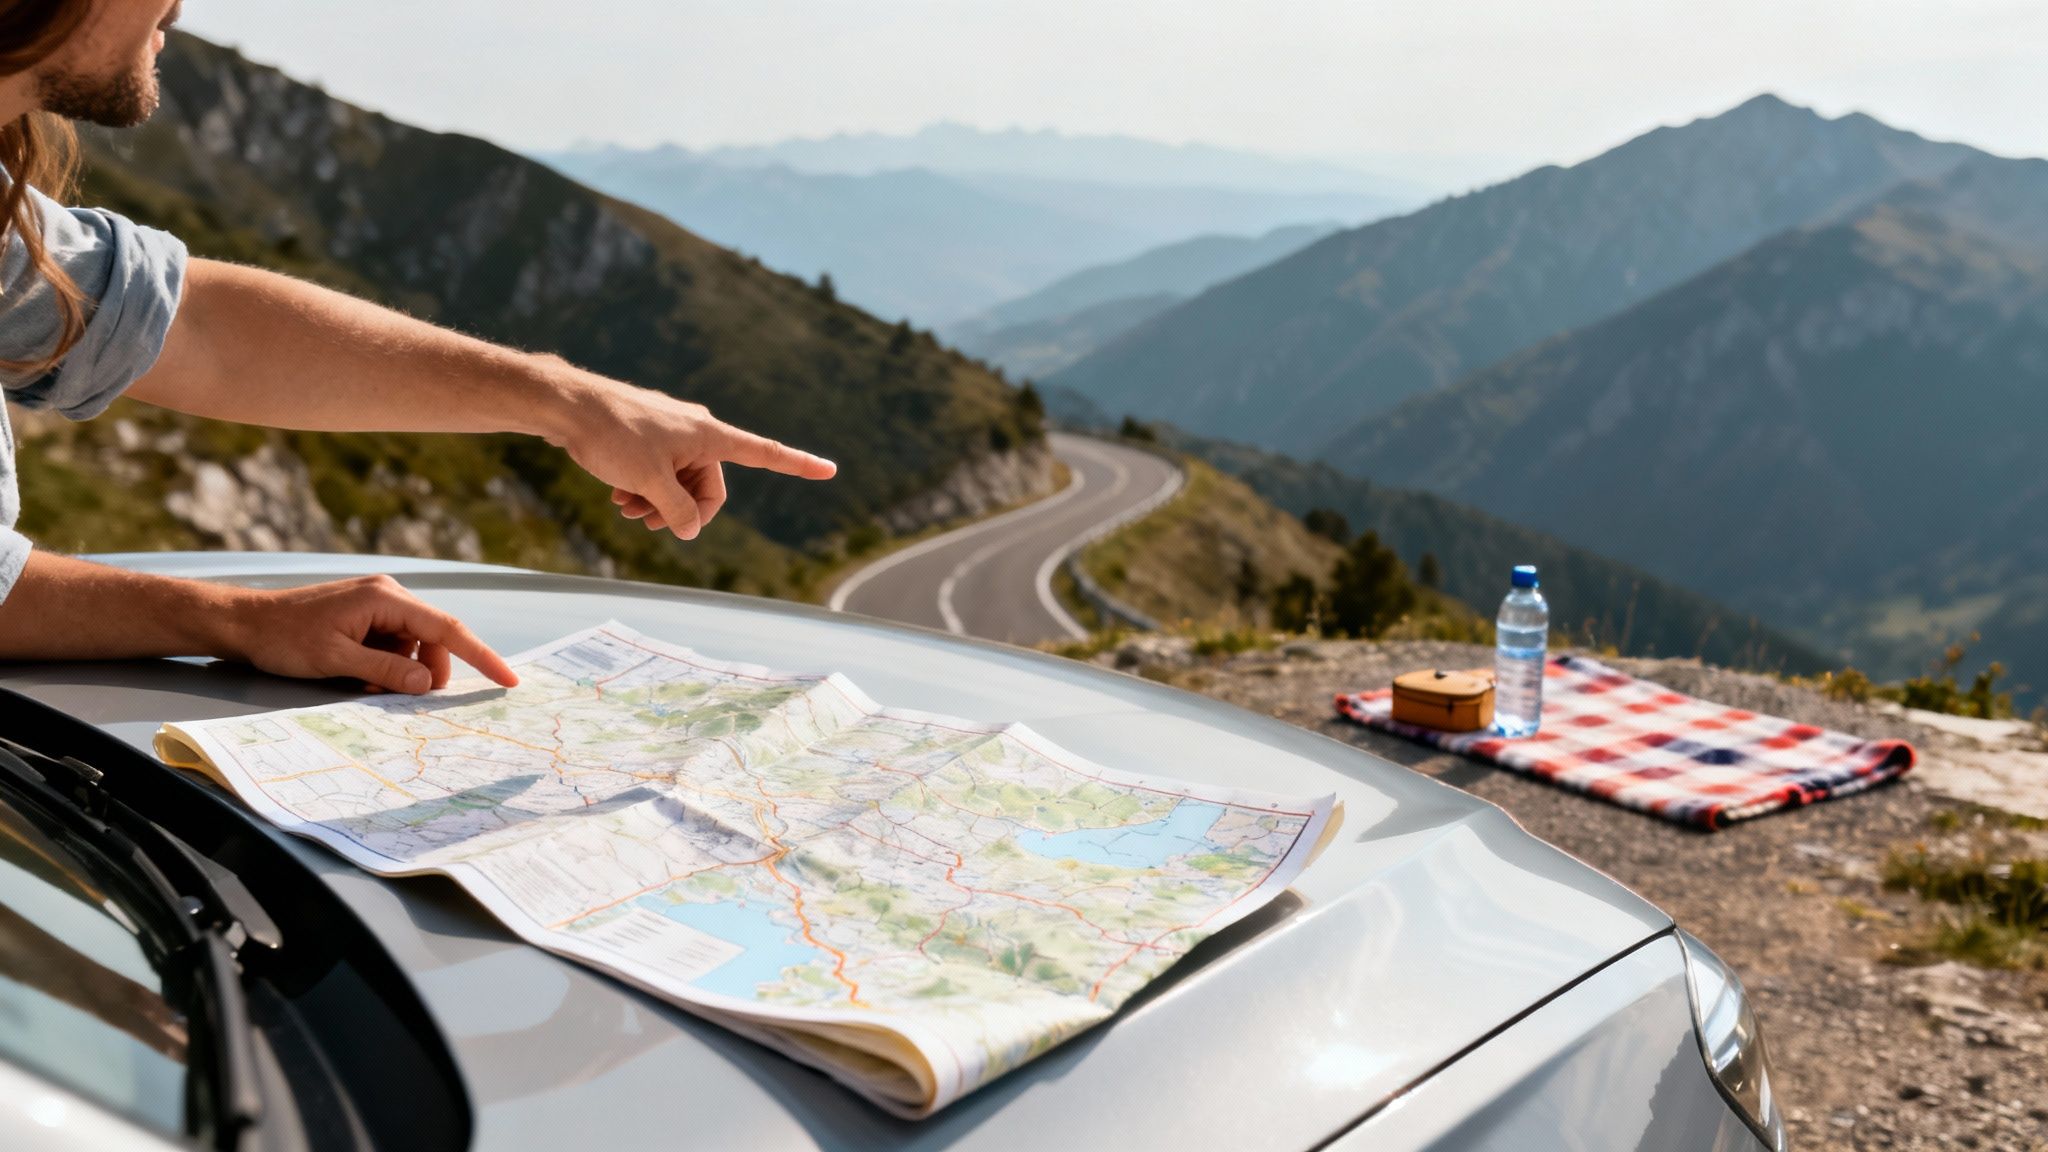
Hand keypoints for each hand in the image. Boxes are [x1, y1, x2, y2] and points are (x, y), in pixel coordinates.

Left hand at [219, 575, 519, 693]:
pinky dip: (386, 664)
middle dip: (426, 672)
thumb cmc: (284, 637)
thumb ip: (386, 671)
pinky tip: (359, 674)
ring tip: (366, 684)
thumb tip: (426, 684)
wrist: (244, 622)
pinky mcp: (366, 615)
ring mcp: (377, 604)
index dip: (481, 656)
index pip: (447, 628)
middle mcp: (388, 595)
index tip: (507, 679)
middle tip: (404, 698)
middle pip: (433, 639)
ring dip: (402, 671)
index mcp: (385, 598)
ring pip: (413, 645)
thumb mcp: (336, 660)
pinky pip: (393, 643)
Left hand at [539, 362, 836, 539]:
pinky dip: (647, 486)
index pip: (766, 453)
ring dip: (661, 502)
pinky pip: (662, 468)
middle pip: (710, 485)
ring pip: (681, 479)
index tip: (830, 469)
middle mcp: (698, 430)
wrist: (567, 405)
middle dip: (684, 509)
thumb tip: (690, 529)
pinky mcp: (650, 433)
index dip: (799, 465)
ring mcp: (673, 431)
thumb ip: (677, 510)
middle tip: (649, 522)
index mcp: (710, 436)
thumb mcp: (648, 482)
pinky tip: (619, 496)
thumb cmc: (611, 435)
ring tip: (628, 510)